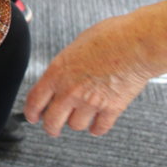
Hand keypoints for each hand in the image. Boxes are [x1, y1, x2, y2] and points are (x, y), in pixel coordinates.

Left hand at [23, 1, 166, 136]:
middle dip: (51, 127)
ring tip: (78, 118)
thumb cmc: (108, 37)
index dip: (30, 112)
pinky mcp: (111, 108)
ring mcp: (90, 101)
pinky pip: (100, 127)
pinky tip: (96, 125)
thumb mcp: (74, 47)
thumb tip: (63, 74)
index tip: (32, 117)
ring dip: (75, 123)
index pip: (34, 100)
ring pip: (75, 125)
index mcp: (57, 73)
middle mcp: (70, 90)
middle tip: (52, 128)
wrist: (135, 43)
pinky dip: (97, 128)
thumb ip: (66, 66)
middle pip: (52, 121)